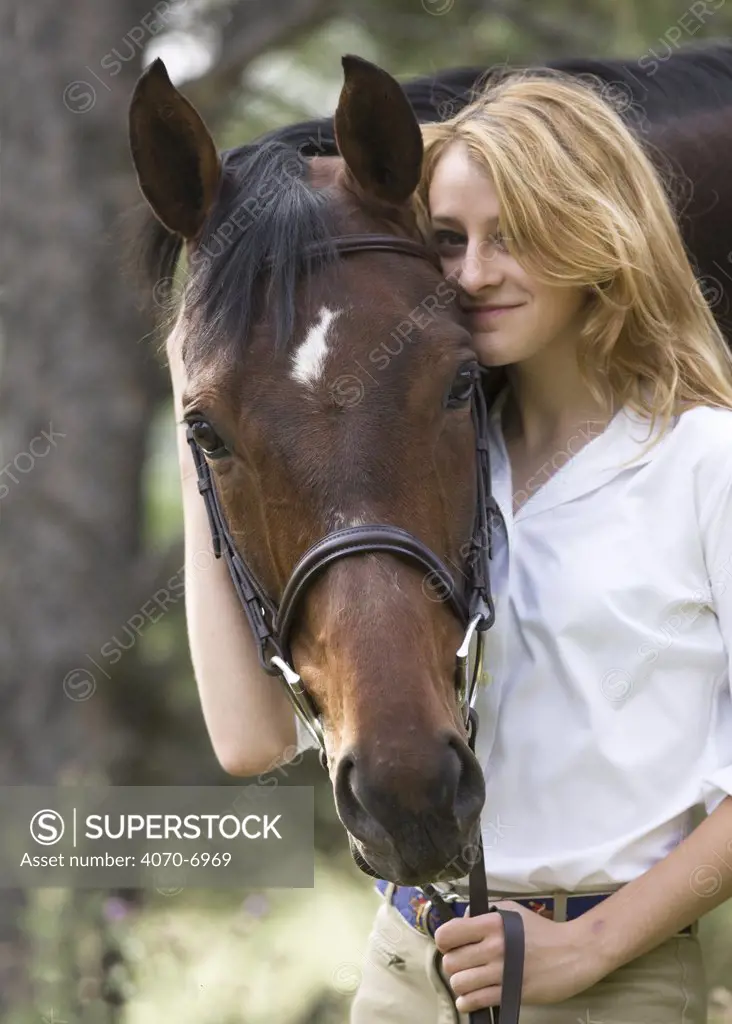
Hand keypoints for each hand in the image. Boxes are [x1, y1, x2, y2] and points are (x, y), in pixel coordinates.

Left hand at [434, 901, 606, 1012]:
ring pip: (459, 984)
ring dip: (461, 984)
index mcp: (491, 924)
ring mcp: (502, 972)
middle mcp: (494, 947)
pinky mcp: (510, 992)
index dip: (445, 941)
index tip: (452, 944)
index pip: (447, 935)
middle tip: (465, 963)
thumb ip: (484, 914)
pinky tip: (472, 997)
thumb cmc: (542, 931)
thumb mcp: (511, 911)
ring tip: (471, 980)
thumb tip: (461, 922)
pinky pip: (475, 1001)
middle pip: (450, 962)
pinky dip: (468, 1002)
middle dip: (453, 964)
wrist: (573, 953)